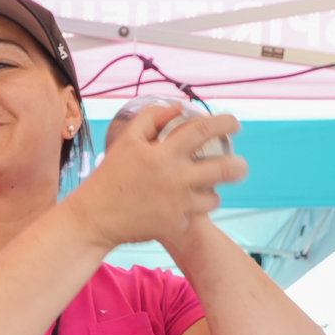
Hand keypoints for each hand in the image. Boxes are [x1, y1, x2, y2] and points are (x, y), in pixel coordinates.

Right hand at [67, 104, 245, 249]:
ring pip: (214, 197)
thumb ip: (151, 120)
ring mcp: (177, 204)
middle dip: (238, 166)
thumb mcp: (125, 142)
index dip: (225, 124)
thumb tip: (178, 109)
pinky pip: (195, 216)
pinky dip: (193, 210)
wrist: (95, 218)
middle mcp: (175, 178)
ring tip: (206, 188)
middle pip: (224, 169)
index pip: (204, 131)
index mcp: (162, 153)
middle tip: (239, 165)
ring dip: (214, 192)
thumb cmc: (109, 177)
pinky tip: (185, 206)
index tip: (234, 125)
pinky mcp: (174, 225)